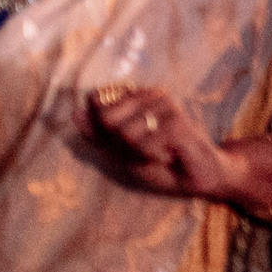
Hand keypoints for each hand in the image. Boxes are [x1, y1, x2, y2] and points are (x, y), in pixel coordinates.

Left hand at [84, 86, 241, 203]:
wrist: (198, 178)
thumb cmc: (161, 164)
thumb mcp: (123, 152)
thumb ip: (99, 134)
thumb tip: (73, 113)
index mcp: (138, 96)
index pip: (98, 104)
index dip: (104, 132)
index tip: (126, 144)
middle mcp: (153, 94)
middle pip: (107, 118)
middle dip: (119, 143)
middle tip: (143, 151)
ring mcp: (168, 106)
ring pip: (124, 131)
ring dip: (137, 152)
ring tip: (158, 154)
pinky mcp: (178, 122)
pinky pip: (144, 142)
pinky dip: (151, 157)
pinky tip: (167, 157)